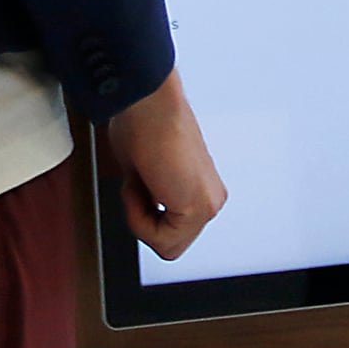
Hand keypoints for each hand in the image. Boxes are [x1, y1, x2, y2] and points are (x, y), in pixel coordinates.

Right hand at [99, 69, 226, 260]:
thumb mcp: (142, 172)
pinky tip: (143, 185)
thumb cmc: (142, 122)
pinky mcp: (200, 208)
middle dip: (143, 220)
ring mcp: (209, 205)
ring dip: (140, 218)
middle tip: (138, 184)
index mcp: (201, 189)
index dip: (141, 213)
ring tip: (141, 181)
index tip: (138, 182)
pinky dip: (139, 217)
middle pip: (169, 243)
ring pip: (167, 246)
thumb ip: (149, 196)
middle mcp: (211, 199)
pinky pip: (162, 240)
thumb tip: (141, 207)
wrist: (148, 101)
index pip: (167, 230)